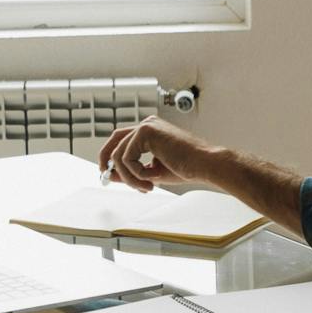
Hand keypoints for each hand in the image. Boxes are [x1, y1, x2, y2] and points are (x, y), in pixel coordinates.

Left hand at [97, 115, 221, 192]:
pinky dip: (137, 174)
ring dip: (129, 177)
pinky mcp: (146, 132)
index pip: (122, 140)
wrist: (204, 165)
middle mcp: (147, 125)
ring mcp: (146, 126)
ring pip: (119, 155)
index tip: (111, 175)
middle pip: (115, 140)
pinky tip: (153, 178)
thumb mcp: (152, 172)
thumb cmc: (186, 168)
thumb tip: (111, 175)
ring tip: (147, 187)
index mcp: (151, 131)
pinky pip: (127, 159)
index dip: (112, 157)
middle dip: (107, 161)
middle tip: (108, 178)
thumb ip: (132, 171)